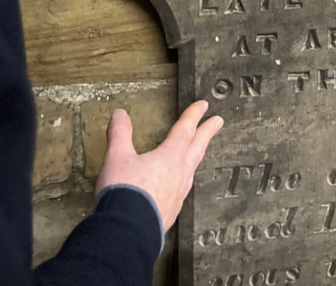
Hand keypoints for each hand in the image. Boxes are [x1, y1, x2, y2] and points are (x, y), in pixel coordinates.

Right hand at [96, 101, 223, 231]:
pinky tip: (178, 187)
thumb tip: (120, 115)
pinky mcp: (171, 212)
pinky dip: (183, 181)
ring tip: (197, 153)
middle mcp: (179, 174)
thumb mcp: (117, 157)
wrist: (127, 231)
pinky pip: (182, 191)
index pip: (185, 130)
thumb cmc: (125, 192)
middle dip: (207, 132)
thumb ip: (120, 134)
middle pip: (197, 148)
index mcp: (169, 157)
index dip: (194, 115)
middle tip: (218, 121)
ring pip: (191, 170)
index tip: (203, 105)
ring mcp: (178, 195)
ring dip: (196, 156)